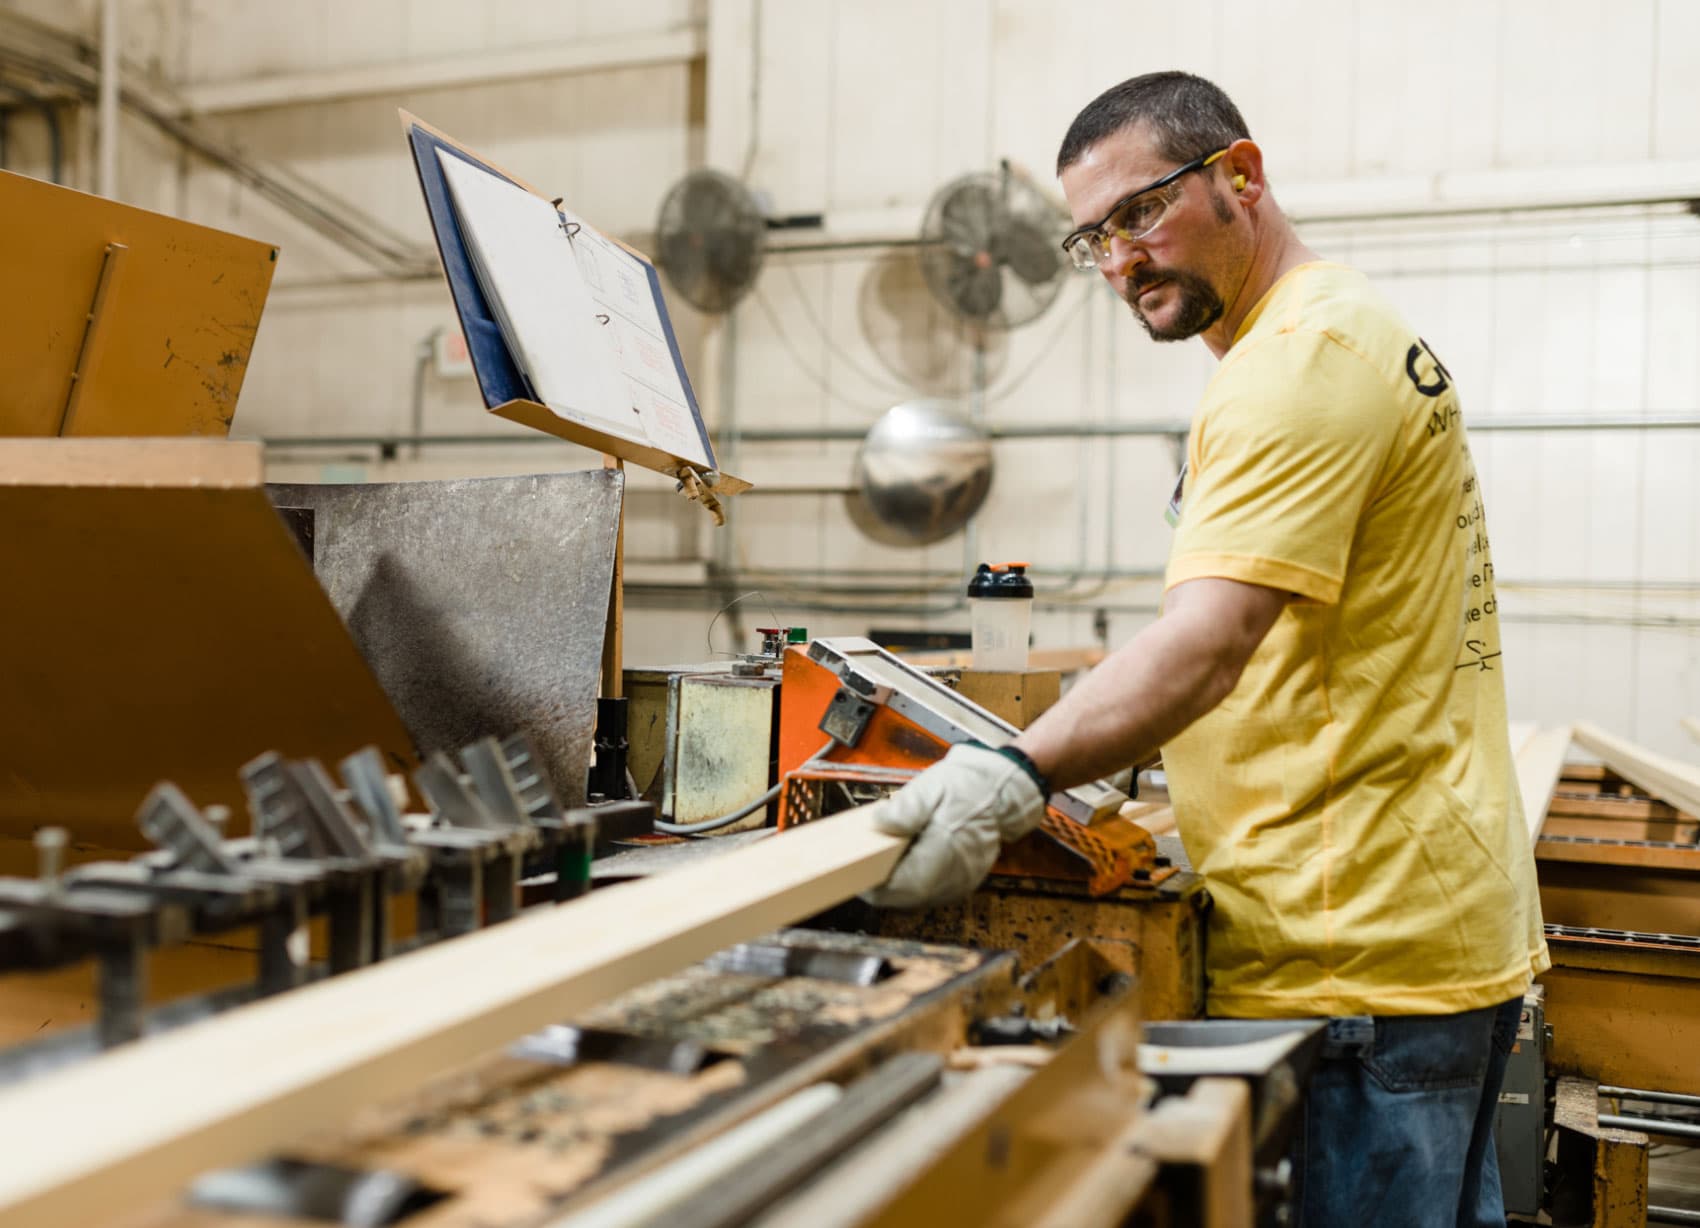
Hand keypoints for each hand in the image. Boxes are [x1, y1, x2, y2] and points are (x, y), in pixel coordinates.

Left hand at [862, 743, 1047, 908]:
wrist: (999, 792)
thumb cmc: (965, 788)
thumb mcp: (931, 788)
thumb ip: (905, 809)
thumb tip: (879, 823)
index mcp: (947, 849)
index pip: (905, 886)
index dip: (876, 888)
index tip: (857, 879)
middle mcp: (957, 873)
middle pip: (908, 898)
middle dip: (883, 889)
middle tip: (863, 871)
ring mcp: (963, 882)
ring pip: (919, 900)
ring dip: (898, 889)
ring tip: (882, 867)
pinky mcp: (964, 883)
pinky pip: (932, 893)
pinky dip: (915, 884)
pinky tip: (906, 866)